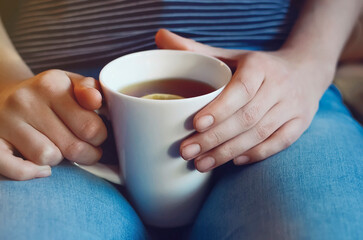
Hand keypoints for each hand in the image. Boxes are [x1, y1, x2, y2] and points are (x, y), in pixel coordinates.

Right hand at [0, 70, 106, 179]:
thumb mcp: (72, 83)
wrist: (6, 94)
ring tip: (59, 149)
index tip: (97, 136)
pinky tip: (41, 168)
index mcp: (51, 85)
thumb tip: (95, 100)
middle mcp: (26, 101)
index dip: (100, 137)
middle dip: (87, 154)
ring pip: (47, 158)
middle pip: (72, 147)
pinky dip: (30, 172)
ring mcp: (6, 122)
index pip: (90, 127)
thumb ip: (91, 89)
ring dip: (59, 160)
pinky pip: (14, 168)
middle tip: (87, 150)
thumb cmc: (50, 95)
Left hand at [156, 29, 333, 171]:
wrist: (305, 69)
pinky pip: (279, 143)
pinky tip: (233, 161)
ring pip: (260, 133)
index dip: (220, 108)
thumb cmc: (258, 66)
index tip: (196, 124)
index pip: (241, 89)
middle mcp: (279, 86)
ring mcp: (293, 107)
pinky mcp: (301, 123)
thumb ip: (197, 49)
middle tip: (187, 151)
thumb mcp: (231, 55)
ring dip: (229, 151)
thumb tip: (159, 36)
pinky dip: (256, 154)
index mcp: (260, 66)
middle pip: (247, 117)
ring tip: (201, 164)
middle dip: (215, 138)